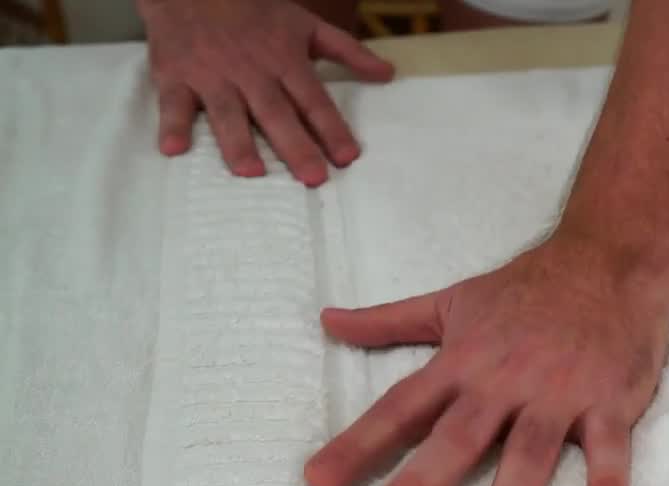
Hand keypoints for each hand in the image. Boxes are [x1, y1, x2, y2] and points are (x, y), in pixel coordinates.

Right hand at [138, 0, 394, 185]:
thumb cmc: (255, 10)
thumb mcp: (306, 24)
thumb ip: (348, 51)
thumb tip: (388, 74)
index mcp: (285, 60)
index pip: (313, 100)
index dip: (331, 128)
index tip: (348, 157)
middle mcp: (251, 71)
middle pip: (276, 113)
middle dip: (295, 146)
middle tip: (313, 178)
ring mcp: (212, 75)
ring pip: (227, 113)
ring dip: (237, 143)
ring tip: (251, 173)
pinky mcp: (175, 76)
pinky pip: (173, 103)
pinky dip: (172, 125)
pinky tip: (173, 150)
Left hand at [304, 235, 668, 485]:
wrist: (608, 260)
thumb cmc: (527, 288)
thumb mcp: (453, 301)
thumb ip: (390, 321)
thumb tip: (328, 321)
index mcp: (464, 361)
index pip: (401, 407)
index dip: (359, 443)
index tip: (319, 480)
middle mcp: (505, 381)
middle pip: (457, 436)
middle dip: (420, 481)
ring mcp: (560, 392)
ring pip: (531, 448)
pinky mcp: (609, 400)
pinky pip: (610, 444)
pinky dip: (611, 475)